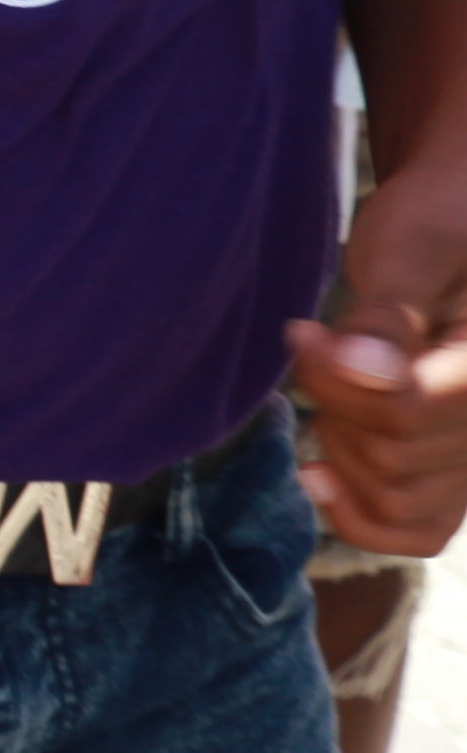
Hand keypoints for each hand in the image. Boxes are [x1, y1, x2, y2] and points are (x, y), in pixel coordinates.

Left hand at [295, 160, 466, 551]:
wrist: (457, 227)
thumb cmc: (434, 222)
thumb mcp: (406, 247)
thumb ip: (385, 314)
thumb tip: (361, 371)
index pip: (404, 414)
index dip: (334, 381)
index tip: (301, 331)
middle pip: (394, 464)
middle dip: (339, 412)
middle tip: (324, 350)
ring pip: (399, 504)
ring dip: (346, 454)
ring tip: (340, 390)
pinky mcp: (459, 468)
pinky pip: (418, 530)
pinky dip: (363, 515)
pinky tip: (321, 473)